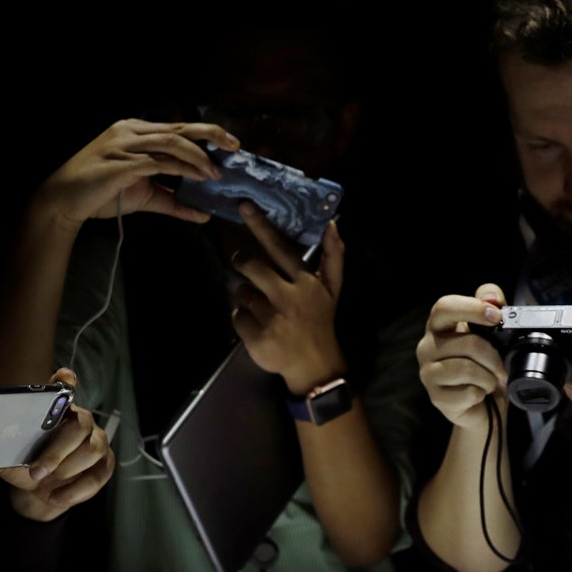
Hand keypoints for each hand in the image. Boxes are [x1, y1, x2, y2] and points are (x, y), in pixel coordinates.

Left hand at [0, 368, 114, 521]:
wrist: (43, 491)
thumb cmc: (28, 467)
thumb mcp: (11, 462)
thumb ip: (3, 458)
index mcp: (57, 412)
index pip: (64, 389)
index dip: (66, 382)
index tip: (64, 378)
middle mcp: (81, 421)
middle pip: (80, 426)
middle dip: (58, 451)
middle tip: (37, 471)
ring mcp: (97, 441)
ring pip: (92, 451)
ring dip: (67, 471)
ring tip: (44, 486)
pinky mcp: (105, 464)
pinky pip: (97, 476)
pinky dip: (75, 491)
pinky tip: (55, 497)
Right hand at [32, 119, 241, 232]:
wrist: (64, 200)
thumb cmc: (100, 193)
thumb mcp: (144, 195)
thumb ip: (173, 201)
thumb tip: (203, 214)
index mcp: (135, 130)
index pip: (178, 127)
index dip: (206, 133)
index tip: (230, 143)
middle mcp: (130, 130)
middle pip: (179, 127)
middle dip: (212, 135)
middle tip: (236, 146)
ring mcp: (124, 144)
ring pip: (171, 142)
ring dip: (198, 157)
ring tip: (215, 174)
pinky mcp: (121, 163)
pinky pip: (158, 162)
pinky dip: (181, 170)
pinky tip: (196, 180)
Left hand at [230, 207, 346, 395]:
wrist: (315, 365)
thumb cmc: (320, 322)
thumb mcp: (332, 289)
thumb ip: (333, 257)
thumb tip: (333, 225)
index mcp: (304, 282)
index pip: (279, 248)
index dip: (261, 226)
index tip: (244, 206)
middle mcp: (288, 297)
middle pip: (253, 267)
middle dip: (242, 262)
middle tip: (241, 263)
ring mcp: (272, 319)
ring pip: (243, 293)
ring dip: (245, 295)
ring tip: (259, 305)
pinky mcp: (258, 338)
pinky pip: (237, 316)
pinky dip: (242, 318)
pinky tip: (257, 325)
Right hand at [417, 283, 507, 431]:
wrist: (482, 404)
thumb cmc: (483, 363)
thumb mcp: (490, 331)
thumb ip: (491, 305)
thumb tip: (492, 298)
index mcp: (439, 326)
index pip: (444, 307)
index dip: (472, 308)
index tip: (496, 316)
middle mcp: (427, 347)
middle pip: (466, 342)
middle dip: (492, 356)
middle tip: (501, 365)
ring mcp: (428, 373)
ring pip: (467, 369)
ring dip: (488, 377)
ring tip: (489, 381)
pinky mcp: (436, 398)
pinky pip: (469, 392)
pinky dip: (482, 393)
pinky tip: (479, 394)